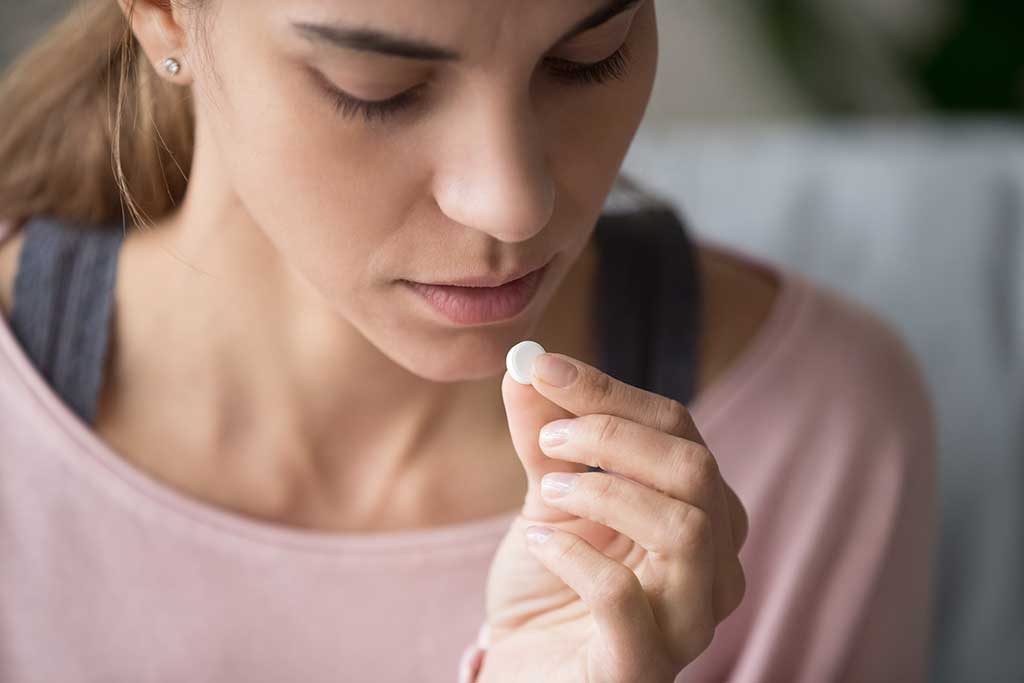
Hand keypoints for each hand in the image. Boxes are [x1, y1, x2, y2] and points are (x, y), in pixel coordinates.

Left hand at [478, 352, 748, 682]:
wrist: (522, 672)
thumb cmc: (549, 588)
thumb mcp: (547, 500)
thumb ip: (545, 437)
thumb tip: (526, 365)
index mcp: (700, 515)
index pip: (679, 432)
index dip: (610, 392)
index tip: (542, 367)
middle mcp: (713, 569)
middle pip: (695, 470)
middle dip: (613, 435)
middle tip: (548, 439)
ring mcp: (687, 623)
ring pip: (685, 528)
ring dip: (606, 491)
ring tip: (548, 489)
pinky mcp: (642, 669)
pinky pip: (624, 599)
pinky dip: (576, 557)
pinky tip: (542, 545)